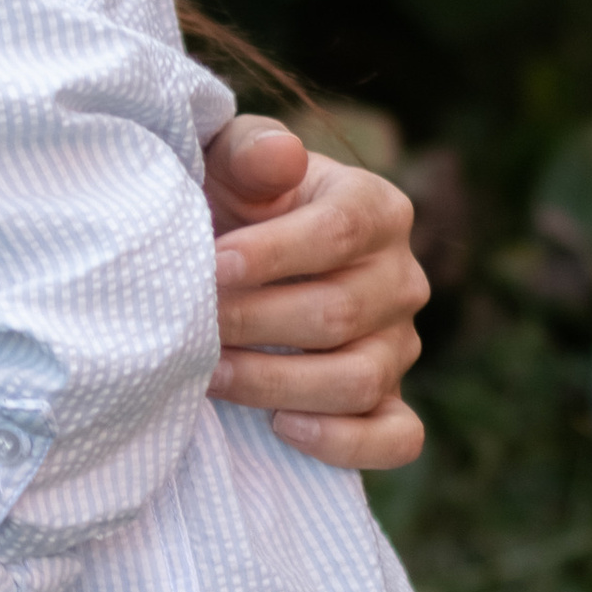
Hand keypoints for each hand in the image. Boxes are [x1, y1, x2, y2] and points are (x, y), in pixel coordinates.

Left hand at [201, 113, 426, 470]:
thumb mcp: (230, 160)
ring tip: (210, 373)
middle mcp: (402, 278)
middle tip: (190, 325)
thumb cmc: (231, 202)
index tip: (212, 265)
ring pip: (360, 379)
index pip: (340, 232)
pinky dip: (343, 441)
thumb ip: (252, 150)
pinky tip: (281, 426)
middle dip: (254, 322)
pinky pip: (395, 437)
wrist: (228, 258)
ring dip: (277, 383)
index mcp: (377, 209)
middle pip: (340, 312)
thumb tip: (279, 158)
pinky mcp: (390, 401)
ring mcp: (401, 345)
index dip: (275, 253)